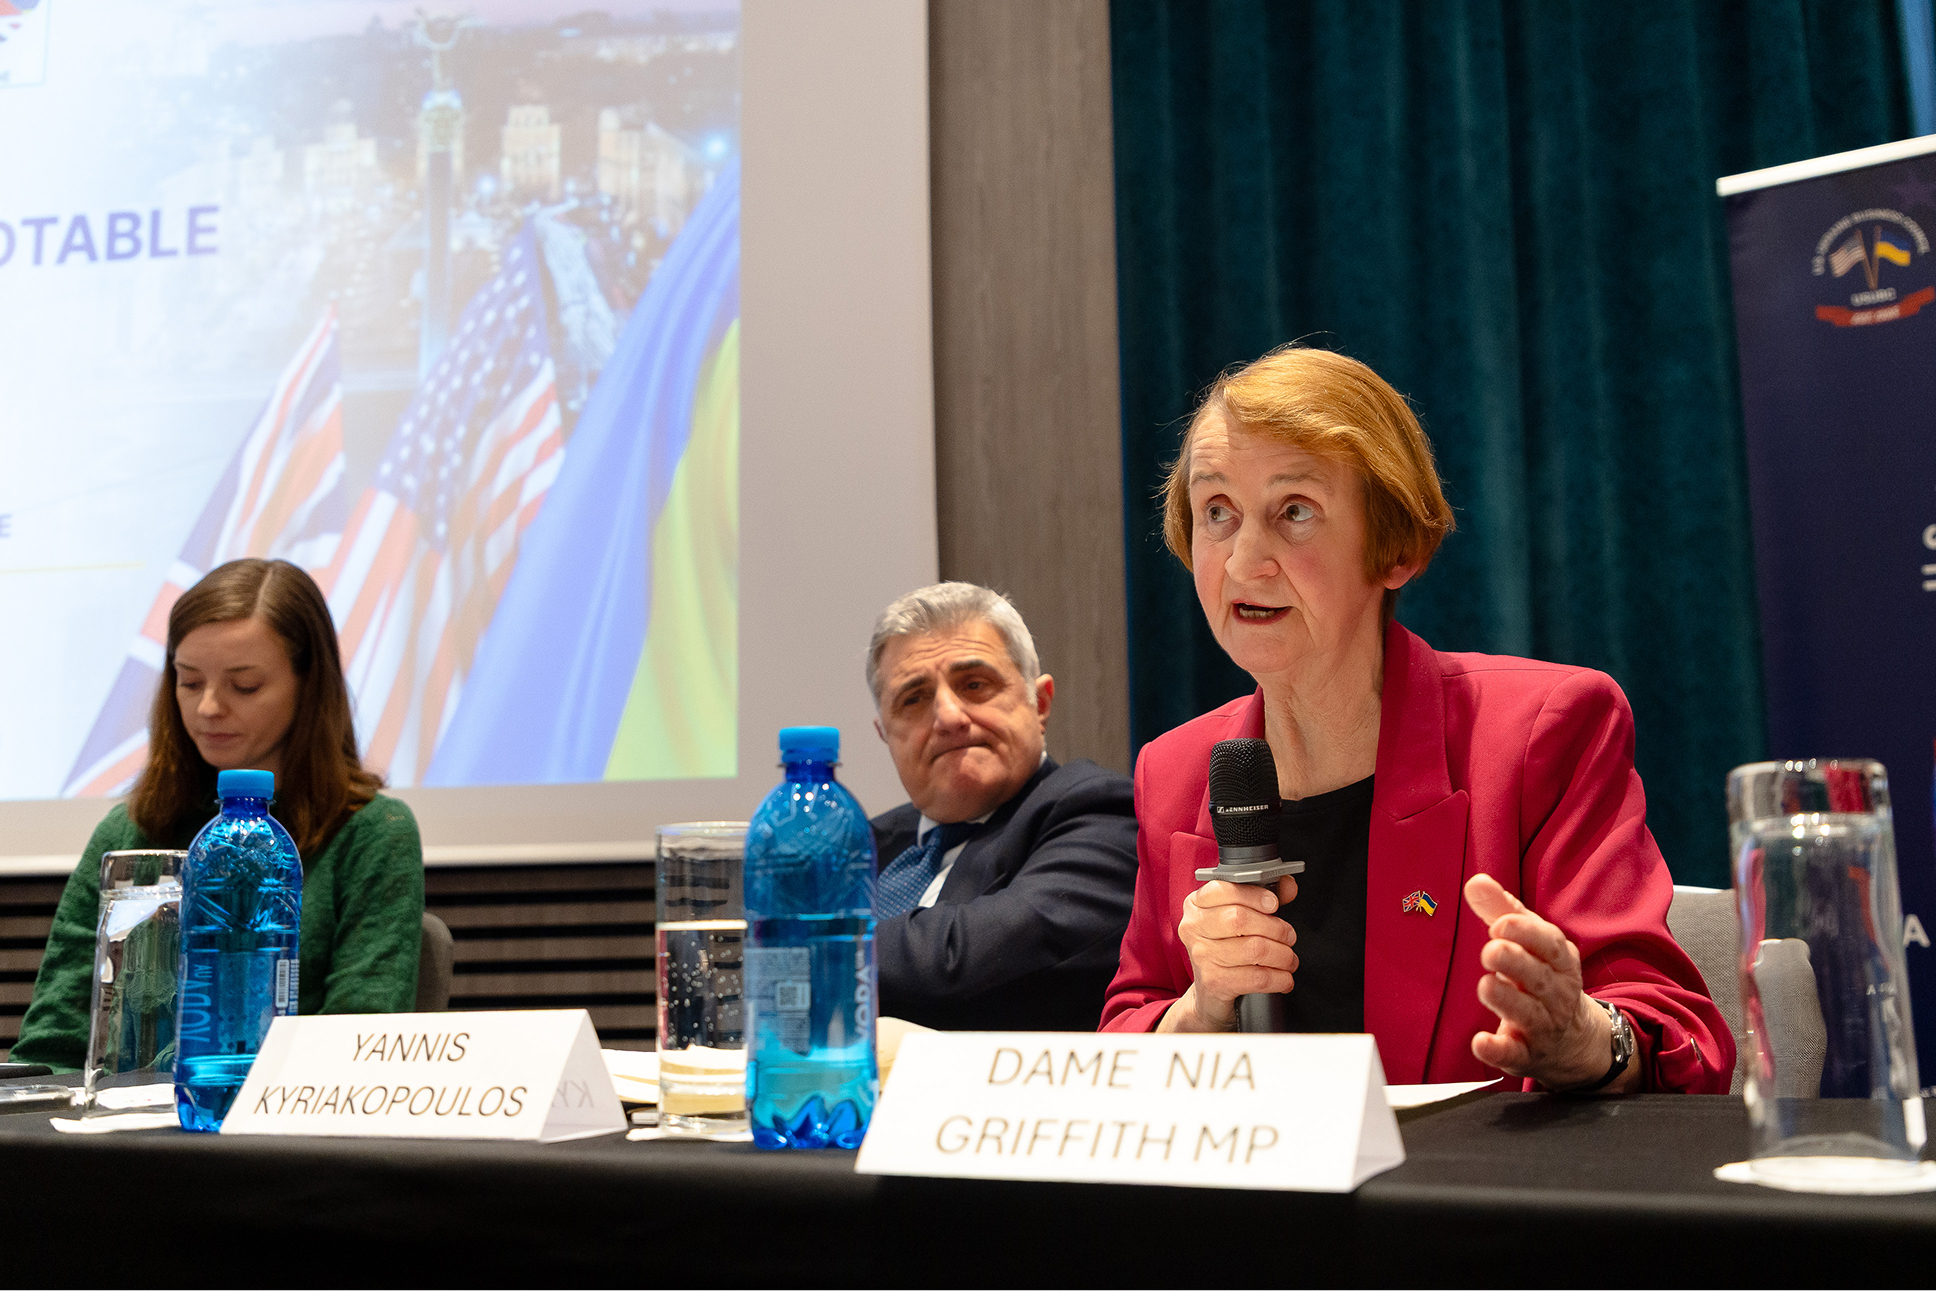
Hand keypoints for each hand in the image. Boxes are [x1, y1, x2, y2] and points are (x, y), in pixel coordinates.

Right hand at [1158, 876, 1298, 1032]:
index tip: (1273, 903)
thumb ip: (1262, 898)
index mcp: (1196, 905)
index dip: (1253, 895)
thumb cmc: (1226, 948)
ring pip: (1254, 949)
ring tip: (1289, 958)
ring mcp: (1202, 956)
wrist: (1209, 994)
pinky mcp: (1214, 982)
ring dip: (1283, 955)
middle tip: (1288, 936)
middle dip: (1275, 928)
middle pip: (1240, 919)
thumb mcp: (1239, 918)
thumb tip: (1287, 885)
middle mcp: (1193, 928)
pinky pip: (1257, 977)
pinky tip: (1284, 978)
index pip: (1223, 890)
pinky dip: (1279, 978)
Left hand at [1463, 874, 1630, 1091]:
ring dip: (1507, 1000)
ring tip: (1486, 986)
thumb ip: (1503, 911)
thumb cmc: (1543, 978)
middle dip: (1516, 962)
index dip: (1526, 933)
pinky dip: (1498, 1050)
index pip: (1550, 944)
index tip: (1500, 923)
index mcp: (1559, 961)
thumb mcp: (1532, 943)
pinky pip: (1514, 1055)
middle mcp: (1555, 994)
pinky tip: (1481, 1042)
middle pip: (1539, 977)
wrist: (1575, 1041)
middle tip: (1491, 950)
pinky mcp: (1526, 1055)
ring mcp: (1543, 1026)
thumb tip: (1476, 881)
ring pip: (1528, 1014)